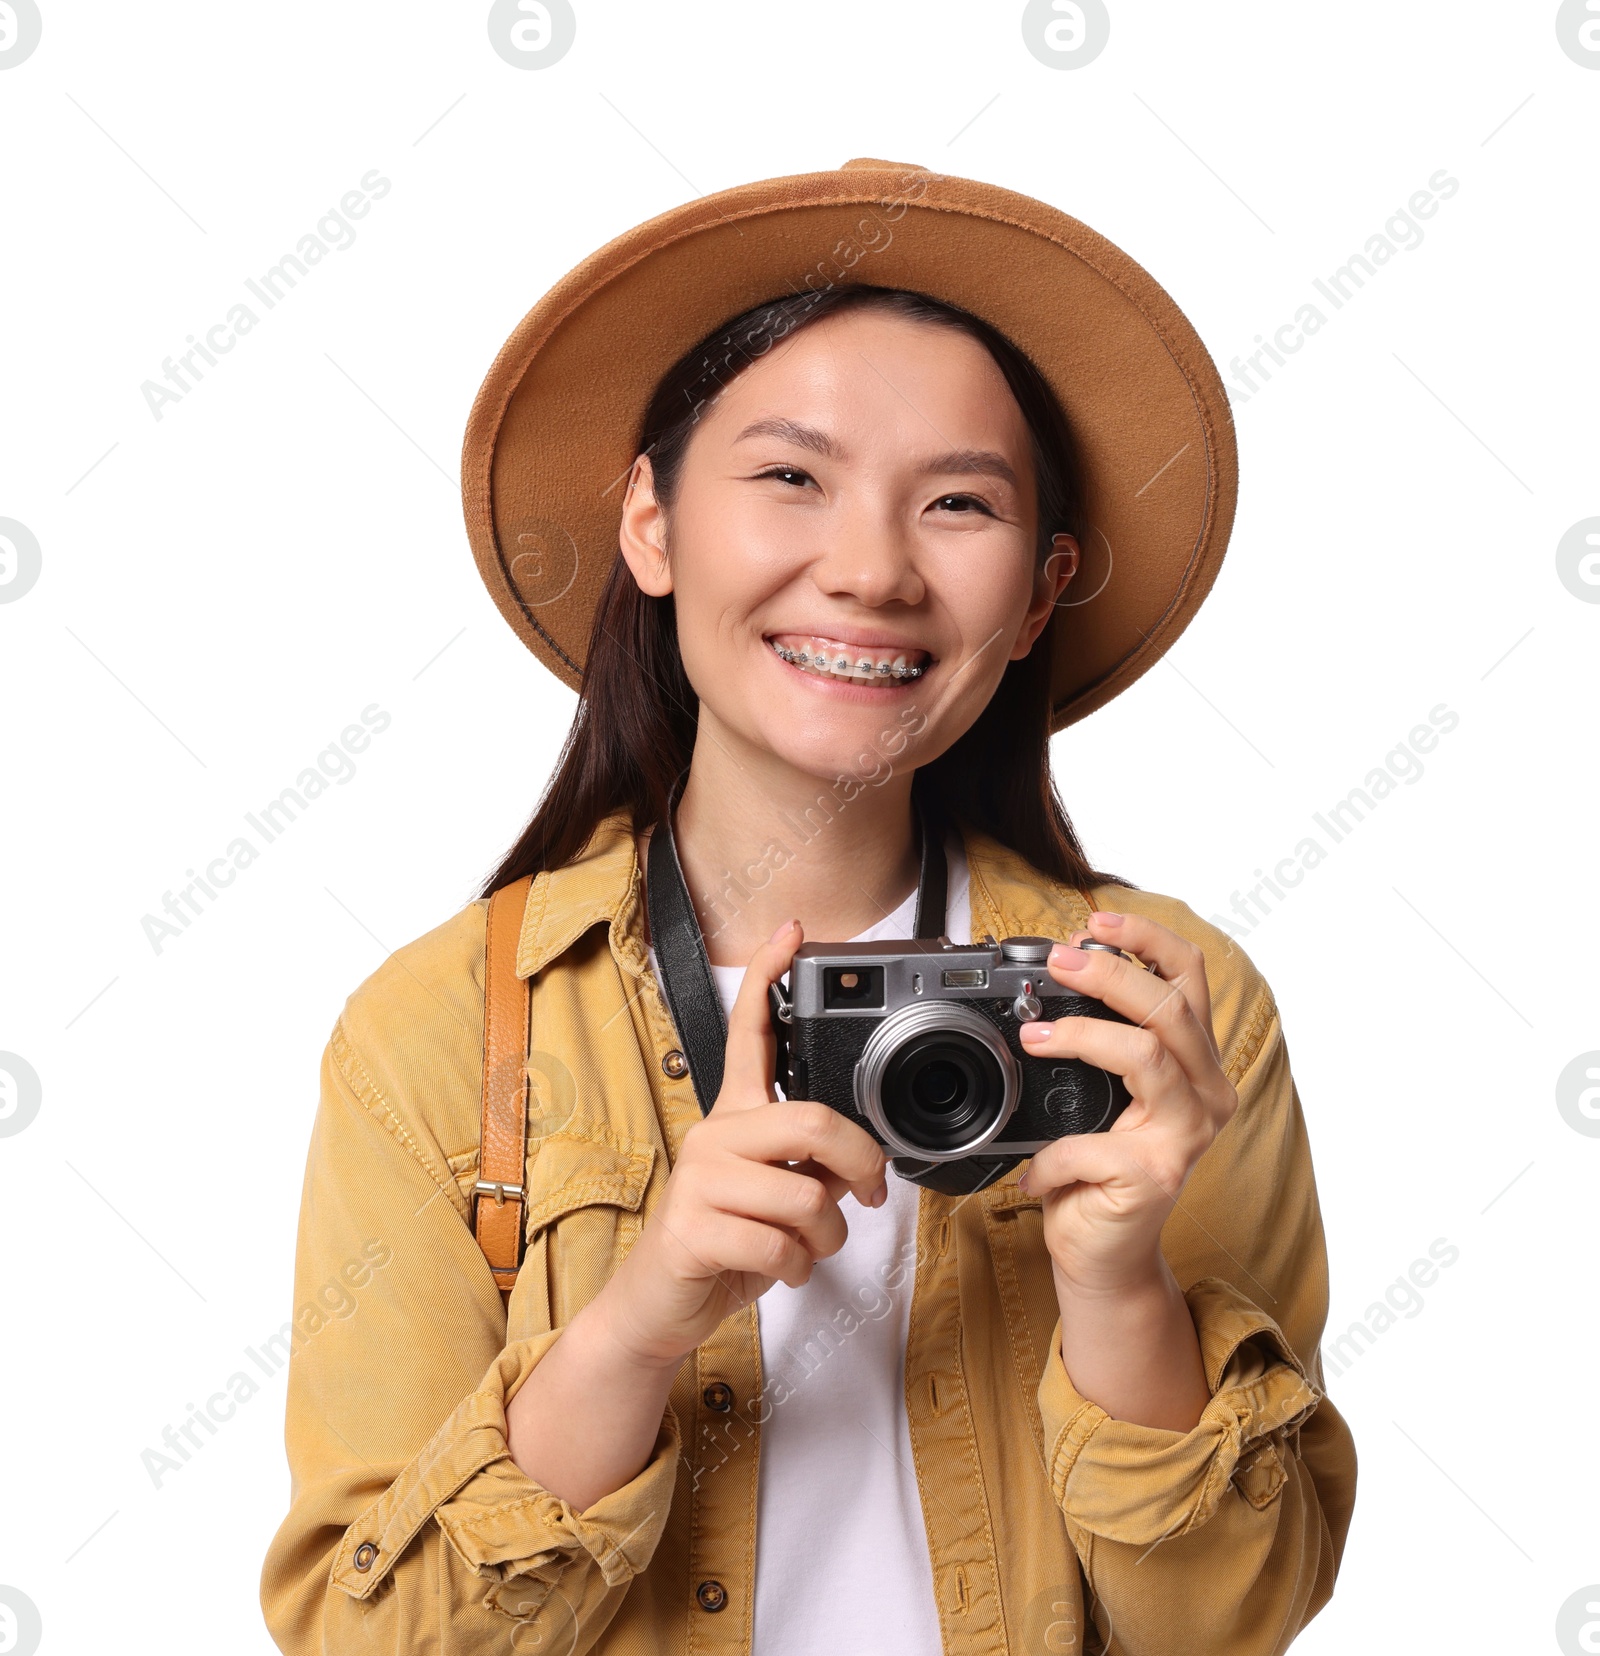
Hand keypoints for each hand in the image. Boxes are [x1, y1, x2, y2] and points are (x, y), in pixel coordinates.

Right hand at [595, 919, 888, 1369]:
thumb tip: (863, 1161)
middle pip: (810, 1121)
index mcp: (735, 1116)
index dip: (768, 977)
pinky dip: (796, 1270)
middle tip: (872, 1192)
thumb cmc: (726, 1242)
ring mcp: (700, 1179)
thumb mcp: (776, 1195)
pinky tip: (775, 1269)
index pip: (750, 1033)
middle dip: (860, 1163)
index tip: (791, 932)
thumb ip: (814, 1165)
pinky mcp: (693, 1228)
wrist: (662, 1304)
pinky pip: (780, 1245)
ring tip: (805, 1249)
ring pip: (807, 1196)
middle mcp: (715, 1134)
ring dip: (826, 1238)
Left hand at [1016, 910, 1238, 1296]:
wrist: (1104, 1255)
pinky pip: (1093, 1142)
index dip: (1148, 938)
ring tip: (1034, 1038)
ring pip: (1147, 1056)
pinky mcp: (1158, 1175)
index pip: (1191, 977)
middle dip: (1109, 972)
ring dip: (1083, 1036)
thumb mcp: (1100, 1092)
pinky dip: (1052, 1152)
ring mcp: (1187, 1135)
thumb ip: (1097, 1041)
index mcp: (1194, 1062)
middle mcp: (1206, 1093)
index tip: (1096, 921)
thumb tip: (1053, 978)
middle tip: (1056, 963)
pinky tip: (1035, 1169)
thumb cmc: (1097, 1169)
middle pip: (1171, 1007)